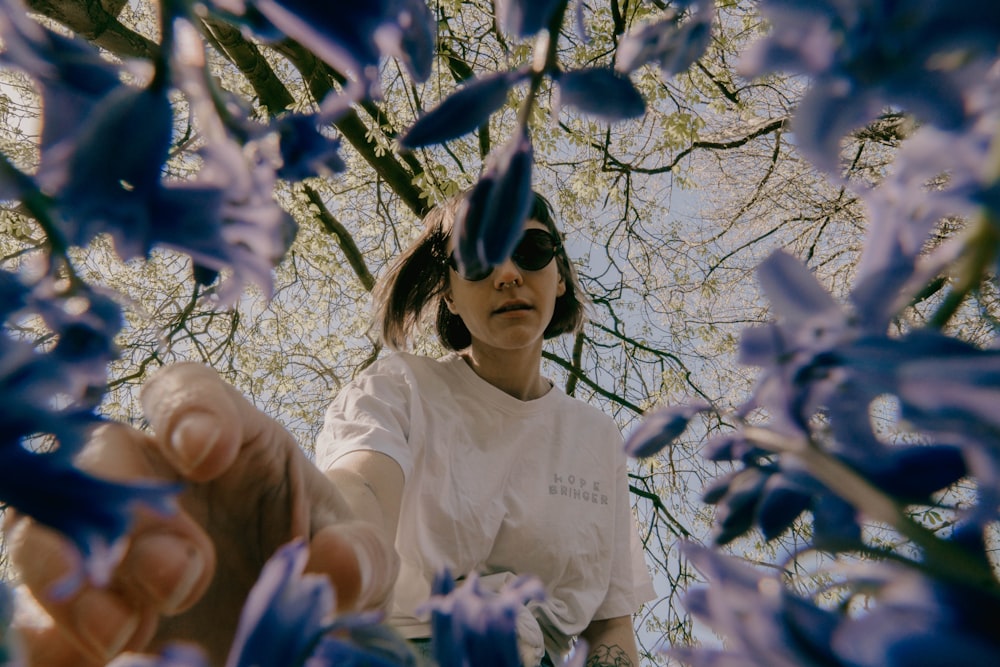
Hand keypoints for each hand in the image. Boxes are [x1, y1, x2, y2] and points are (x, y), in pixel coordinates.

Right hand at [6, 363, 397, 665]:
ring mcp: (112, 544)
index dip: (185, 410)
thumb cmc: (328, 554)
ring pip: (43, 532)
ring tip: (124, 630)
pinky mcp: (86, 610)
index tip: (206, 453)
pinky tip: (102, 657)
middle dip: (129, 508)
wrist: (298, 610)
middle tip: (182, 575)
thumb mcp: (364, 551)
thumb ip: (361, 552)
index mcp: (226, 438)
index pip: (186, 390)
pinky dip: (53, 637)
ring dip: (69, 575)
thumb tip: (335, 566)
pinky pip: (37, 617)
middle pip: (104, 457)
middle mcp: (154, 478)